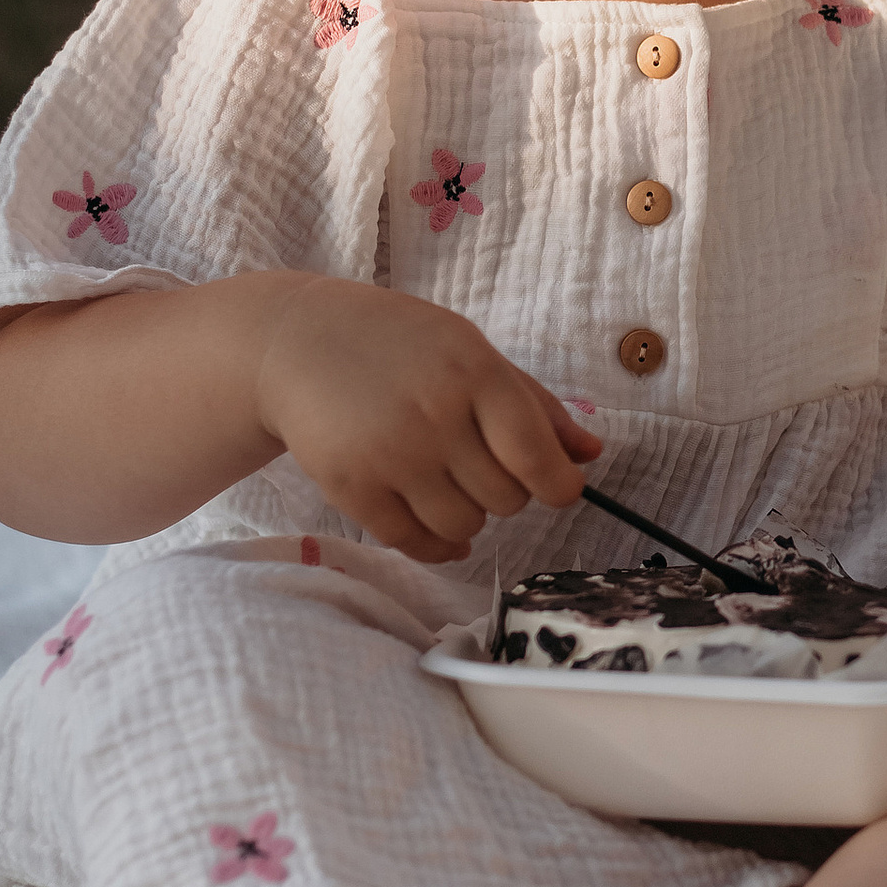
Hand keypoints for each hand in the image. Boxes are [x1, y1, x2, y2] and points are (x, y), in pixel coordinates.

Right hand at [252, 279, 599, 560]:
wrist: (296, 342)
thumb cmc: (398, 344)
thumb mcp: (470, 351)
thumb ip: (533, 404)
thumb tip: (591, 455)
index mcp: (474, 372)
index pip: (537, 455)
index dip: (560, 485)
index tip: (558, 487)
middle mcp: (435, 414)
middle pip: (507, 498)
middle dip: (507, 492)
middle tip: (480, 467)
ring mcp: (390, 454)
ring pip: (464, 525)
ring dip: (469, 517)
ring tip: (449, 485)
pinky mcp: (351, 487)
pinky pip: (413, 542)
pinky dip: (435, 545)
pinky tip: (435, 526)